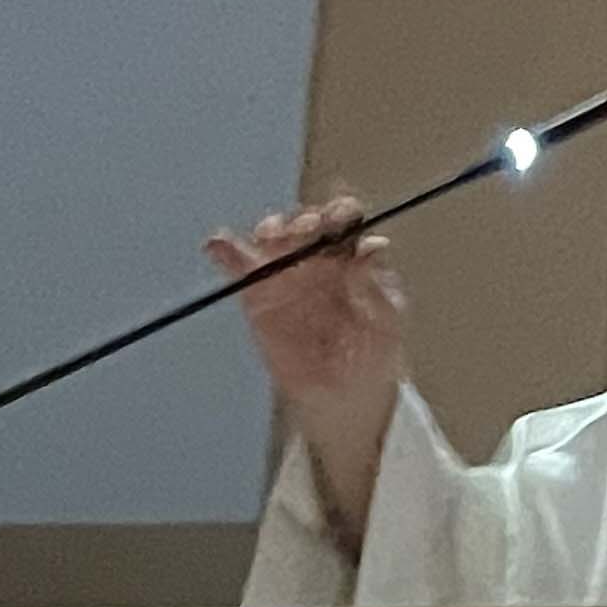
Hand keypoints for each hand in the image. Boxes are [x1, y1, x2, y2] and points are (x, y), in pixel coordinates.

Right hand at [207, 198, 406, 549]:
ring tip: (275, 239)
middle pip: (305, 223)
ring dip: (271, 230)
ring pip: (272, 237)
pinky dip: (226, 253)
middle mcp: (317, 256)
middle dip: (305, 221)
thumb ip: (375, 285)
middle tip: (307, 233)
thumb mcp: (387, 318)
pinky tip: (219, 245)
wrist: (347, 394)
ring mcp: (285, 273)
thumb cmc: (374, 351)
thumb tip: (371, 248)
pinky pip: (239, 268)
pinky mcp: (258, 297)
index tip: (340, 217)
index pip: (343, 218)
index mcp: (352, 254)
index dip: (340, 211)